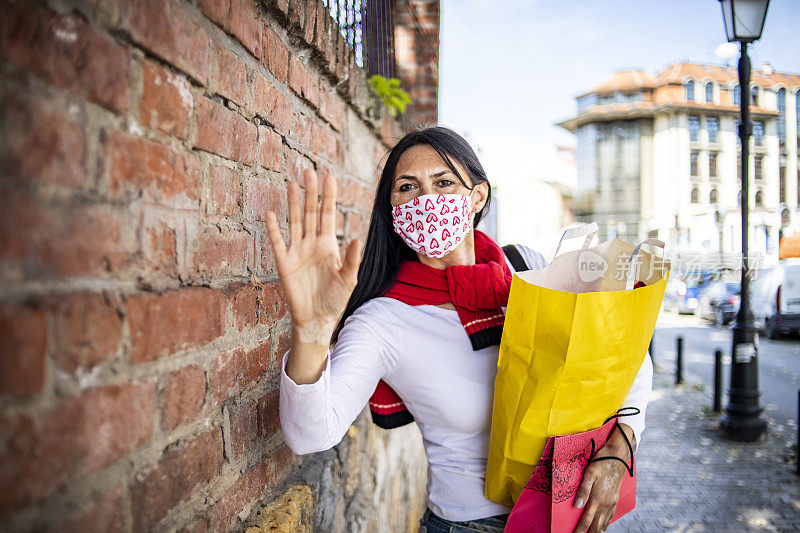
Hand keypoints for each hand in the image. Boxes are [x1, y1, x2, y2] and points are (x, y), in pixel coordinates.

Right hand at [265, 168, 360, 332]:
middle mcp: (312, 243)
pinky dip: (274, 229)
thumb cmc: (335, 299)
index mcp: (329, 244)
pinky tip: (271, 214)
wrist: (318, 318)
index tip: (329, 177)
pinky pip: (278, 242)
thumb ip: (351, 259)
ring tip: (293, 184)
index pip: (328, 215)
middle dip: (310, 193)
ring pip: (295, 221)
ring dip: (293, 204)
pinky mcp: (285, 263)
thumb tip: (356, 239)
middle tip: (309, 171)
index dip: (328, 197)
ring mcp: (297, 251)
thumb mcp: (349, 280)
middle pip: (310, 213)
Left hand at [572, 423, 634, 532]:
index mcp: (598, 498)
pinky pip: (610, 516)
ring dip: (596, 531)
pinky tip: (602, 527)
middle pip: (595, 525)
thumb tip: (577, 506)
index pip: (586, 520)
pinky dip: (605, 524)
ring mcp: (612, 502)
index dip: (579, 530)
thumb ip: (583, 490)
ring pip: (603, 523)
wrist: (619, 456)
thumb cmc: (601, 462)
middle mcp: (606, 503)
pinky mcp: (616, 499)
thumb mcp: (590, 473)